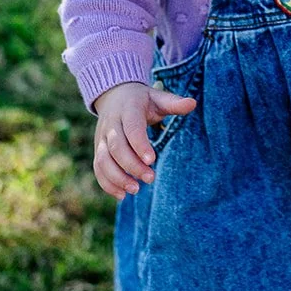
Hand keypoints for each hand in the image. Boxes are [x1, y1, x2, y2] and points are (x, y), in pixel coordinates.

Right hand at [92, 81, 196, 201]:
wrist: (114, 95)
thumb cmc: (142, 100)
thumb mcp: (157, 98)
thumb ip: (173, 103)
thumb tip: (192, 104)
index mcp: (128, 109)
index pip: (132, 128)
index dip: (140, 144)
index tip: (152, 160)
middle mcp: (111, 124)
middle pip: (117, 147)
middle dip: (132, 165)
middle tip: (150, 178)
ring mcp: (102, 137)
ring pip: (103, 159)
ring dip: (117, 177)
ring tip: (135, 189)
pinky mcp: (98, 149)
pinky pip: (98, 168)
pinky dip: (107, 183)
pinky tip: (122, 195)